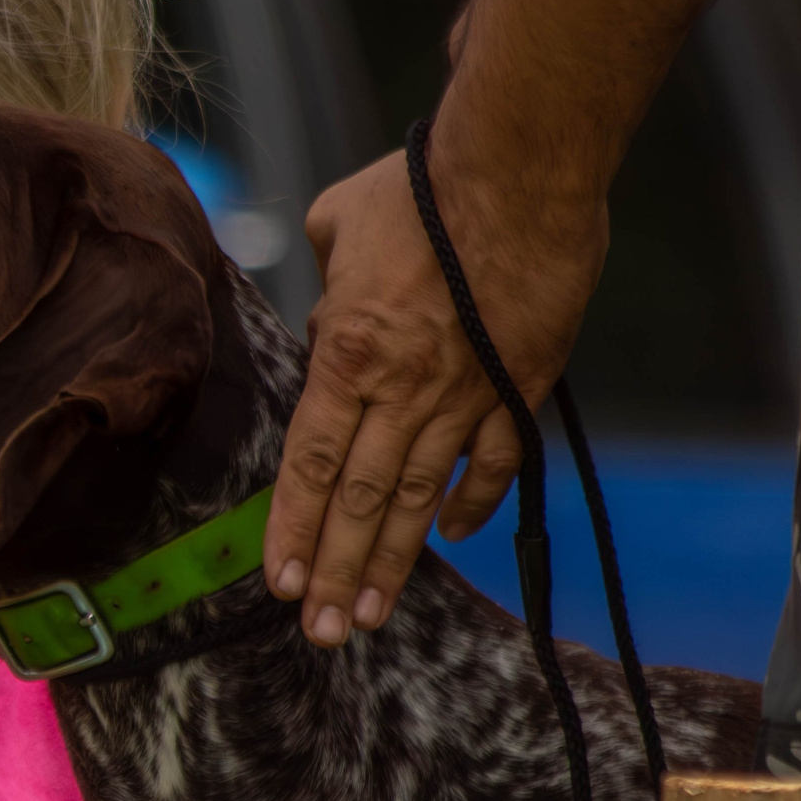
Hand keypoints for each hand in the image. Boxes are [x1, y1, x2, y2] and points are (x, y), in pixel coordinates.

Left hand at [265, 142, 603, 645]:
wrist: (523, 166)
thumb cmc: (422, 184)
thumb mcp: (339, 226)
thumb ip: (324, 288)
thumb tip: (324, 325)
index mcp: (349, 353)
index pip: (311, 463)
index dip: (292, 528)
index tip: (276, 583)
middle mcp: (405, 387)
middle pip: (361, 499)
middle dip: (335, 571)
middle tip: (318, 633)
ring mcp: (469, 392)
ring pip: (422, 496)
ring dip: (392, 561)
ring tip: (366, 616)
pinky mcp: (523, 383)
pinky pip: (495, 459)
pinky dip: (473, 502)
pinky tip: (452, 539)